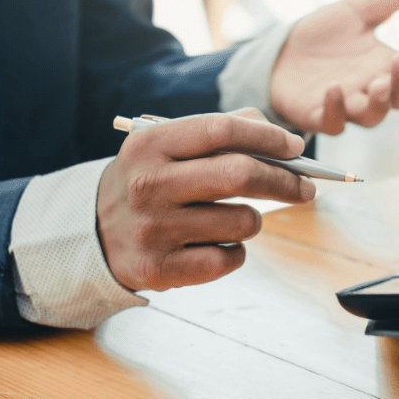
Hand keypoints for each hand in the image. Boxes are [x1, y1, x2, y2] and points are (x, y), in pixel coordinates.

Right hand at [96, 110, 314, 290]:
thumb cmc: (149, 183)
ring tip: (240, 218)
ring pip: (242, 222)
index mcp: (150, 145)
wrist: (93, 234)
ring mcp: (153, 229)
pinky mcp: (160, 268)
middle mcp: (149, 185)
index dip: (266, 137)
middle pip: (239, 175)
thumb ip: (218, 133)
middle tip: (305, 188)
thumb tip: (279, 136)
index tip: (295, 147)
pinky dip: (237, 252)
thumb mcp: (166, 147)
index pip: (220, 130)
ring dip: (255, 220)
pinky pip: (228, 259)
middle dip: (283, 181)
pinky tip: (220, 244)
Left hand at [269, 0, 398, 133]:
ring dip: (378, 102)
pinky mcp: (317, 114)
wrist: (279, 52)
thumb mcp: (362, 8)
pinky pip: (332, 121)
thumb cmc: (324, 35)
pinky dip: (336, 109)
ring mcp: (346, 105)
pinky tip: (335, 89)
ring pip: (371, 116)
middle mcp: (371, 89)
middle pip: (398, 96)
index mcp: (385, 65)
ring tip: (377, 84)